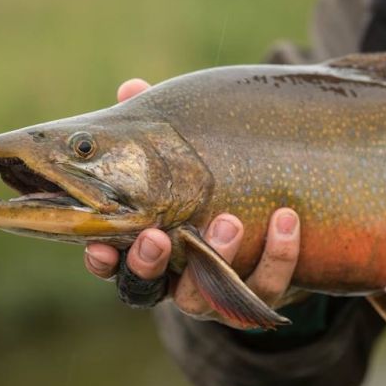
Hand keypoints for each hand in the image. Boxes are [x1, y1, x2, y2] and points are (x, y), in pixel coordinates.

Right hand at [82, 78, 301, 326]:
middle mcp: (172, 277)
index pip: (111, 263)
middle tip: (157, 237)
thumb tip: (132, 87)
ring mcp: (213, 291)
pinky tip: (285, 218)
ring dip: (215, 259)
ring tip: (229, 220)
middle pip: (145, 289)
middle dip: (148, 265)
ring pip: (204, 297)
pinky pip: (265, 286)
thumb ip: (156, 129)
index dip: (102, 260)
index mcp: (146, 245)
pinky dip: (276, 255)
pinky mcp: (257, 292)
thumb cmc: (210, 181)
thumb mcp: (181, 155)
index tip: (100, 246)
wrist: (269, 218)